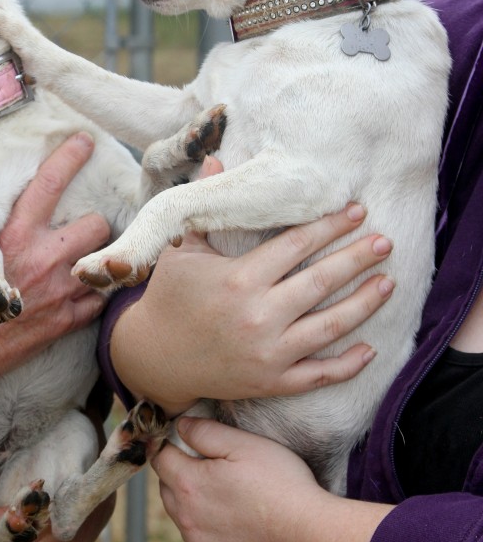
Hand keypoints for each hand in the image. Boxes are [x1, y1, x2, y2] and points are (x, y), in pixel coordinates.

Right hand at [0, 133, 109, 486]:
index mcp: (14, 234)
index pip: (49, 183)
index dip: (70, 157)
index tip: (86, 141)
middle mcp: (44, 257)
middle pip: (96, 223)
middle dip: (92, 226)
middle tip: (82, 233)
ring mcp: (60, 290)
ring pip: (105, 259)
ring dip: (99, 259)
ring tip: (89, 261)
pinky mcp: (68, 319)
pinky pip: (100, 299)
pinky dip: (95, 296)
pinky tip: (83, 294)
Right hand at [110, 200, 393, 413]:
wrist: (153, 358)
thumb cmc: (169, 297)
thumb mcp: (181, 250)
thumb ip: (206, 206)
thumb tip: (218, 159)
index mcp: (239, 279)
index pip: (297, 245)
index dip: (330, 226)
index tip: (356, 212)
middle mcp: (258, 316)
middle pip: (321, 281)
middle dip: (358, 258)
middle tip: (385, 242)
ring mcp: (267, 353)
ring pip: (330, 327)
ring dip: (364, 304)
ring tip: (388, 283)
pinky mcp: (270, 382)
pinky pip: (318, 376)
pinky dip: (347, 365)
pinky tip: (370, 348)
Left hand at [154, 416, 391, 541]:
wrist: (309, 534)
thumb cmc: (281, 484)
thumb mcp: (245, 444)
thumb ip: (206, 432)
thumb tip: (180, 427)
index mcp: (189, 484)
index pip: (160, 458)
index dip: (169, 445)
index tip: (183, 441)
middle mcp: (186, 517)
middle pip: (166, 487)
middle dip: (178, 472)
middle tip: (206, 463)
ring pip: (179, 513)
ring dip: (189, 499)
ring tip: (219, 490)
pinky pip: (196, 536)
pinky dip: (203, 524)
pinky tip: (228, 516)